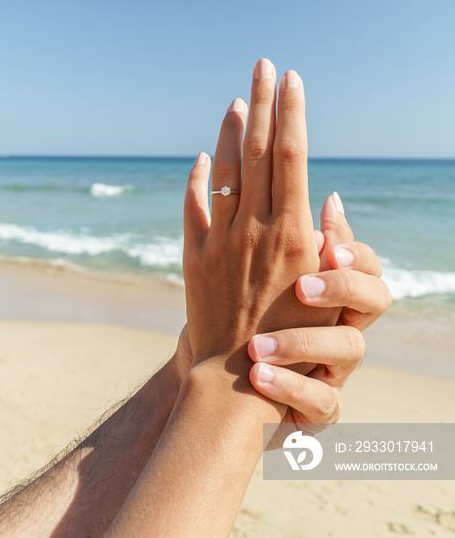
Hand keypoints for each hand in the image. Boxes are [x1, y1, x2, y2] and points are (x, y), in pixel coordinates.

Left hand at [183, 60, 335, 391]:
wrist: (235, 377)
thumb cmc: (293, 339)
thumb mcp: (320, 287)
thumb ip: (323, 237)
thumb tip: (326, 197)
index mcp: (292, 232)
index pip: (292, 155)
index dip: (291, 112)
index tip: (290, 76)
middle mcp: (256, 227)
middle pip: (259, 150)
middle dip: (263, 102)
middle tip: (262, 63)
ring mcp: (221, 239)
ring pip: (225, 169)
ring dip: (229, 130)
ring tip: (236, 98)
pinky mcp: (195, 255)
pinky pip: (193, 206)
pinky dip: (196, 178)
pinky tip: (199, 156)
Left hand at [247, 199, 391, 425]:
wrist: (230, 387)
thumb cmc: (259, 323)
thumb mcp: (271, 281)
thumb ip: (295, 240)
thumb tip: (331, 197)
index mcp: (333, 295)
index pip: (365, 264)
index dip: (353, 254)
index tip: (325, 248)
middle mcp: (342, 326)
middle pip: (374, 300)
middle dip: (342, 287)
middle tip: (302, 287)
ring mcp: (334, 369)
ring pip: (349, 352)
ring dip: (302, 344)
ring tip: (257, 347)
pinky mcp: (318, 408)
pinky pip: (321, 403)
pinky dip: (290, 391)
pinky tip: (258, 377)